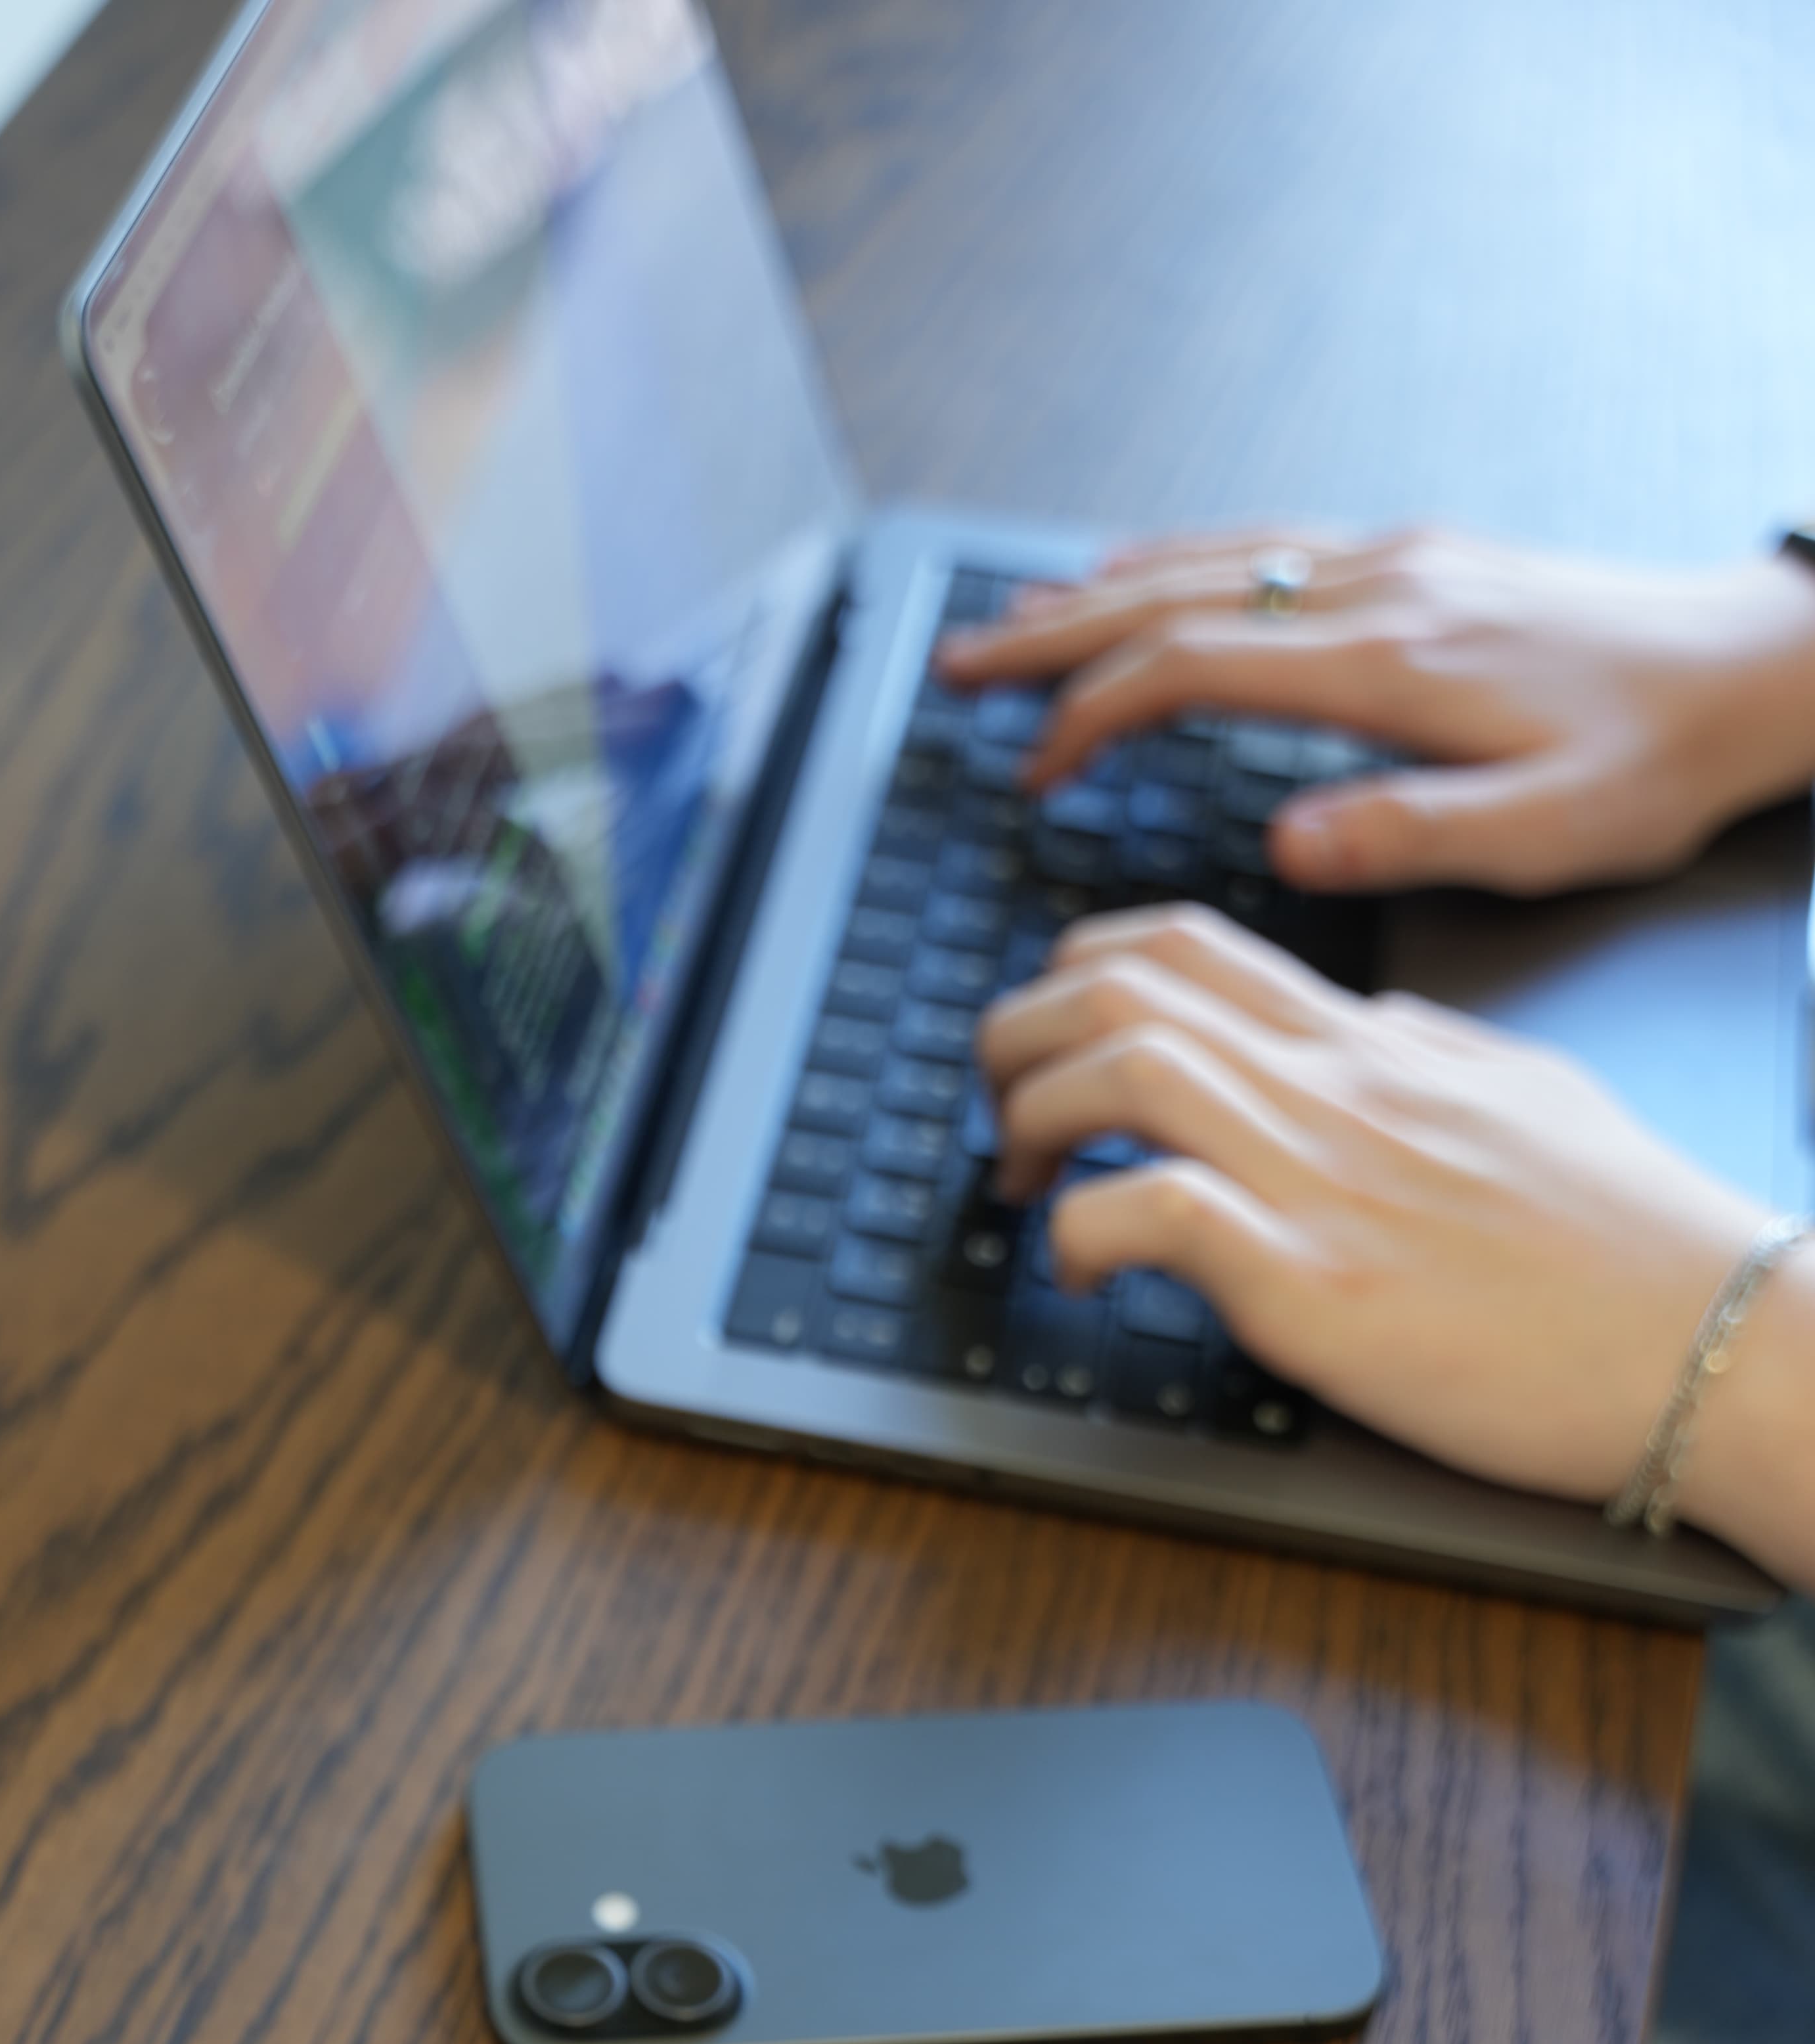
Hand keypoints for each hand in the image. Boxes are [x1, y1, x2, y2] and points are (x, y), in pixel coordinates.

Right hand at [935, 527, 1814, 897]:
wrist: (1754, 668)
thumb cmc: (1659, 759)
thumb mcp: (1550, 832)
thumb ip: (1411, 836)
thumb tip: (1287, 845)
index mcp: (1396, 664)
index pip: (1197, 669)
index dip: (1094, 717)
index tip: (1032, 772)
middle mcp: (1384, 591)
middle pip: (1178, 595)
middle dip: (1054, 634)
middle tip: (959, 670)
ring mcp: (1400, 562)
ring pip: (1216, 559)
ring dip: (1102, 591)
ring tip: (1014, 623)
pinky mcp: (1424, 560)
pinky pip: (1269, 547)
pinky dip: (1183, 563)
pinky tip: (1145, 576)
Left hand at [977, 905, 1814, 1581]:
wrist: (1723, 1340)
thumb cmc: (1638, 1249)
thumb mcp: (1526, 1102)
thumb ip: (1428, 1060)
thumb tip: (1366, 1033)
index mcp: (1379, 1047)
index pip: (1195, 946)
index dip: (1082, 974)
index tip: (1054, 1043)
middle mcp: (1339, 1090)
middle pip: (1127, 982)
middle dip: (1021, 1034)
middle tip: (1003, 1114)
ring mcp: (1325, 1181)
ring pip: (1123, 1066)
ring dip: (1032, 1119)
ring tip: (1024, 1185)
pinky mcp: (1318, 1287)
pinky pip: (1158, 1211)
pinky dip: (1085, 1233)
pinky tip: (1080, 1272)